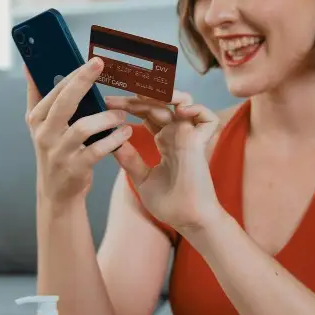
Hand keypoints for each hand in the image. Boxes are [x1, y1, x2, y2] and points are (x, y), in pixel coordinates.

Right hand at [25, 57, 132, 204]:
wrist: (56, 192)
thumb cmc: (55, 151)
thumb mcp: (40, 126)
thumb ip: (36, 96)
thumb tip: (28, 66)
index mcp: (37, 119)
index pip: (54, 90)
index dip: (74, 74)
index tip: (93, 61)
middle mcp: (44, 134)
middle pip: (64, 103)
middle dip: (83, 81)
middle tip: (101, 65)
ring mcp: (59, 152)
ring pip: (83, 127)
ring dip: (106, 117)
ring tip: (121, 115)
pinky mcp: (75, 168)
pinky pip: (97, 150)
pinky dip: (113, 140)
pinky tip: (124, 133)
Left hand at [106, 91, 223, 232]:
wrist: (186, 221)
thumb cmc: (169, 204)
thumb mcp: (141, 178)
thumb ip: (129, 159)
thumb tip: (112, 142)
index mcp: (165, 140)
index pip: (148, 113)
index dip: (130, 104)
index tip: (108, 102)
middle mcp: (177, 134)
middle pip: (160, 104)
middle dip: (137, 96)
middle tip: (115, 98)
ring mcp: (190, 137)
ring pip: (184, 102)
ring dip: (166, 94)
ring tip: (143, 94)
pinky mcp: (200, 144)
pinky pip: (207, 118)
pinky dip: (196, 109)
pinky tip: (177, 111)